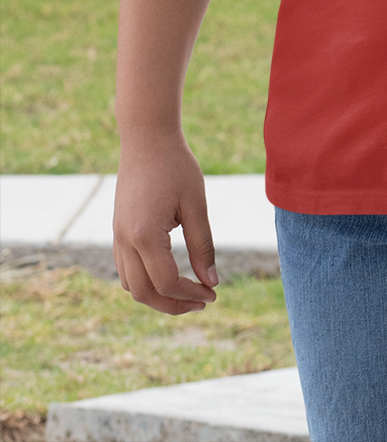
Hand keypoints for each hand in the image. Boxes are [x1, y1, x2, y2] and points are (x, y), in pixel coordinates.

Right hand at [114, 138, 218, 314]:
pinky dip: (145, 281)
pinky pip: (126, 270)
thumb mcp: (195, 204)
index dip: (191, 294)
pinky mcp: (117, 232)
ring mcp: (117, 237)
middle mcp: (124, 241)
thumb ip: (202, 245)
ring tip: (187, 292)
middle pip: (144, 293)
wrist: (146, 138)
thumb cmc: (176, 166)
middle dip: (173, 304)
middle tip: (202, 301)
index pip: (167, 282)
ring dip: (158, 296)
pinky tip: (169, 275)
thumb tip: (212, 282)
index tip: (213, 294)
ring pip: (131, 286)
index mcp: (145, 235)